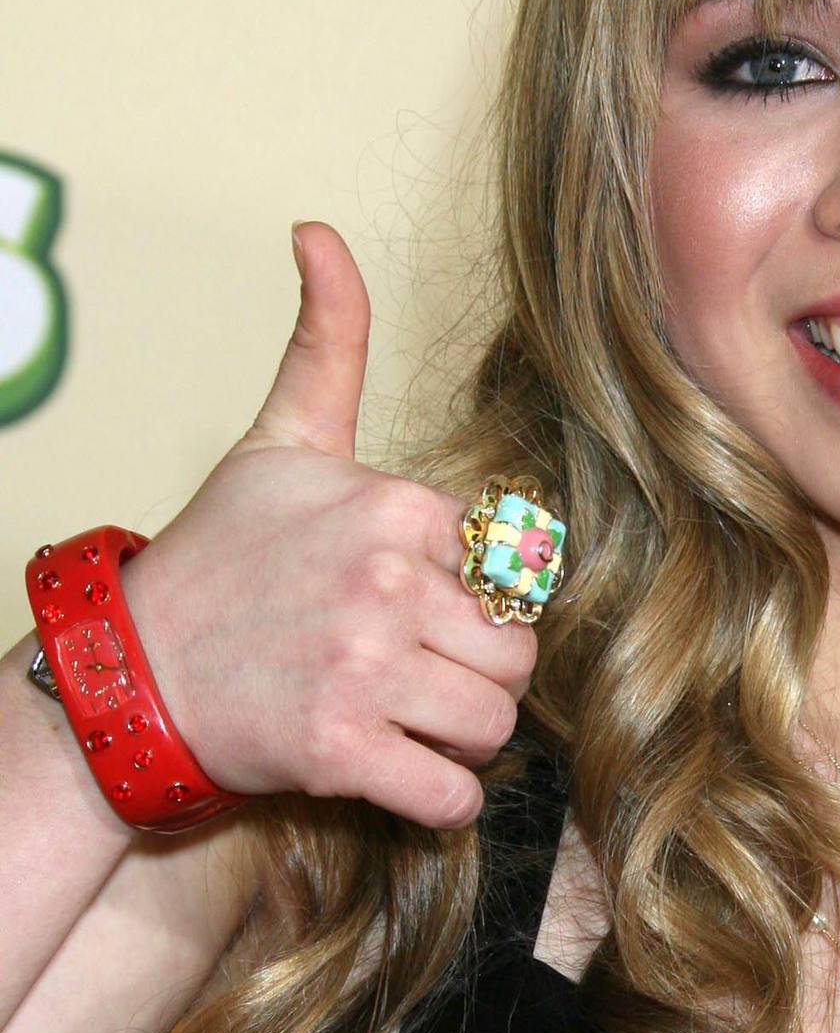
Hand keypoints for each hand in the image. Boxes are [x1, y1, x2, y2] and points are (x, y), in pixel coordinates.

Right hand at [116, 222, 539, 828]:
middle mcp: (386, 584)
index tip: (424, 612)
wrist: (131, 669)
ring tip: (410, 725)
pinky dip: (441, 800)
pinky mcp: (341, 750)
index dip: (479, 602)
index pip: (514, 572)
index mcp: (394, 509)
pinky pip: (452, 793)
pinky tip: (404, 777)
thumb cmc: (218, 558)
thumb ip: (327, 344)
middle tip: (421, 680)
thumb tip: (318, 231)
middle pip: (516, 655)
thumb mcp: (280, 442)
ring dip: (464, 739)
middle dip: (480, 676)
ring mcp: (364, 669)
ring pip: (494, 723)